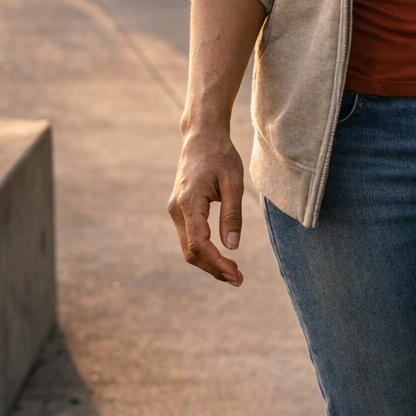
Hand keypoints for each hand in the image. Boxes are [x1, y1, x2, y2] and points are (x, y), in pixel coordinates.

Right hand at [169, 126, 244, 286]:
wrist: (201, 137)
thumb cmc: (220, 155)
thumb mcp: (233, 182)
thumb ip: (232, 214)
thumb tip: (232, 246)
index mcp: (189, 202)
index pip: (198, 243)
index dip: (216, 262)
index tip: (235, 274)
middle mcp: (177, 209)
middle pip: (190, 252)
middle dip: (213, 268)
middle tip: (238, 279)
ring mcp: (176, 210)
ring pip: (188, 247)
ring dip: (209, 262)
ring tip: (233, 273)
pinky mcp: (180, 209)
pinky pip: (189, 237)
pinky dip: (204, 251)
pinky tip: (222, 257)